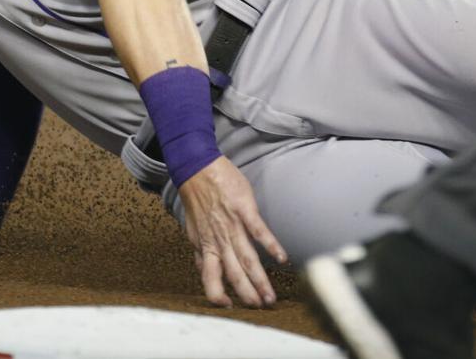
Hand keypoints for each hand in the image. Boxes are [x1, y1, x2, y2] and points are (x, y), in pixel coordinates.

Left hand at [177, 156, 287, 307]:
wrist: (196, 167)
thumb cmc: (197, 198)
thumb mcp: (193, 229)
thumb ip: (201, 251)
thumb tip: (203, 270)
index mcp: (205, 245)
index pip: (210, 276)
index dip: (218, 294)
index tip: (230, 306)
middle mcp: (218, 239)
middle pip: (233, 273)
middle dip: (246, 294)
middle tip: (260, 307)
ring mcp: (231, 224)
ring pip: (247, 258)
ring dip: (259, 279)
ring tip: (270, 296)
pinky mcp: (243, 209)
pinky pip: (258, 231)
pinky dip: (270, 245)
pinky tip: (281, 258)